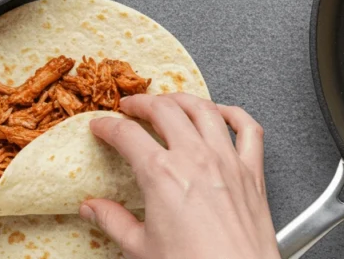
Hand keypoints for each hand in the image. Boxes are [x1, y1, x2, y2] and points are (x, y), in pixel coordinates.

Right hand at [82, 94, 279, 258]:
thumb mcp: (141, 248)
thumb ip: (114, 221)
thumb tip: (92, 208)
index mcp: (162, 175)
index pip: (127, 135)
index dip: (108, 126)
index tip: (101, 125)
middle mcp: (195, 158)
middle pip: (165, 110)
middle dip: (142, 103)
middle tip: (131, 106)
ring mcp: (227, 160)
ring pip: (204, 109)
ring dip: (182, 99)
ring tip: (170, 102)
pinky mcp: (252, 171)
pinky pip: (248, 128)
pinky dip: (234, 112)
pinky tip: (222, 112)